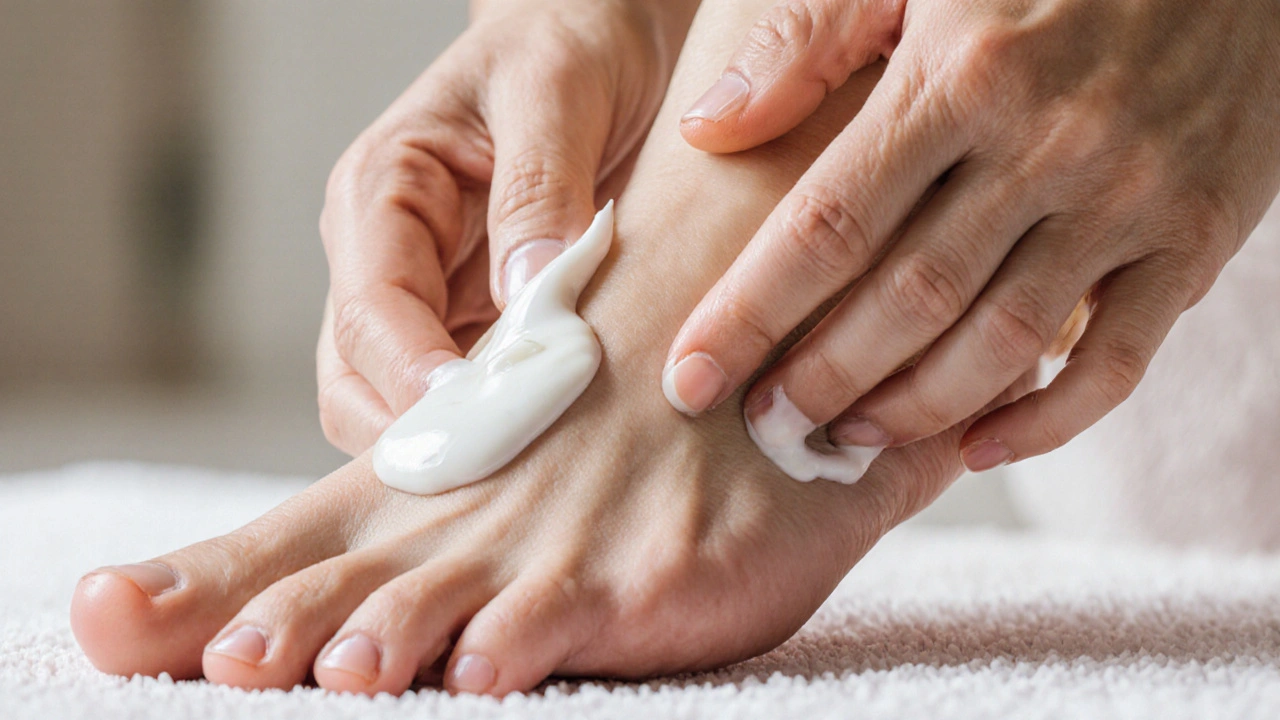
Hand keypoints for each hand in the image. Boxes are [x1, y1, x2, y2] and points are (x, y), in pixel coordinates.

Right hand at [318, 0, 691, 454]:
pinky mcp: (471, 322)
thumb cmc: (568, 42)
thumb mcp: (556, 90)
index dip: (411, 380)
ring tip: (531, 475)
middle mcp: (386, 252)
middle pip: (359, 380)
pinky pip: (462, 397)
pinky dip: (494, 428)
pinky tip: (548, 446)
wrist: (598, 34)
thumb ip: (538, 188)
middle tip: (507, 477)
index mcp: (381, 190)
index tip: (473, 425)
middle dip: (420, 433)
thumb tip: (524, 298)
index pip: (370, 308)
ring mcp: (425, 295)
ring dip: (456, 441)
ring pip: (399, 405)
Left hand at [663, 0, 1279, 469]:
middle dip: (818, 378)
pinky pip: (1118, 361)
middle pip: (907, 299)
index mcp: (960, 75)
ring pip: (1002, 344)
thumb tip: (708, 130)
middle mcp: (1046, 144)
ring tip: (843, 439)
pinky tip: (979, 449)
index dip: (749, 313)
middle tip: (761, 426)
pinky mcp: (1197, 236)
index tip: (688, 377)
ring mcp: (1128, 196)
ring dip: (913, 411)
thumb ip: (807, 38)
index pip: (827, 224)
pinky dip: (1048, 422)